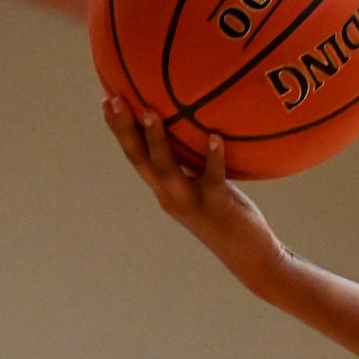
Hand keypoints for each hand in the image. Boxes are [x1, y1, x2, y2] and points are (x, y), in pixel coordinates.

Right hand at [102, 99, 289, 294]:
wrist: (252, 258)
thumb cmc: (230, 217)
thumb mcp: (205, 188)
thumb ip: (194, 165)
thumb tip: (195, 128)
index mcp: (165, 192)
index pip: (136, 157)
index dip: (120, 131)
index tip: (106, 101)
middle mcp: (172, 198)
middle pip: (140, 161)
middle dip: (124, 130)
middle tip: (112, 100)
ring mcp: (192, 203)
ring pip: (166, 170)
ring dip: (156, 141)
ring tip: (149, 111)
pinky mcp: (218, 206)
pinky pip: (213, 177)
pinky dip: (214, 156)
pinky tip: (215, 136)